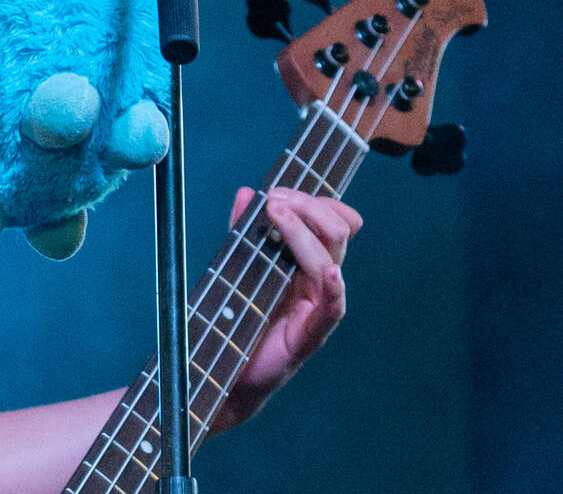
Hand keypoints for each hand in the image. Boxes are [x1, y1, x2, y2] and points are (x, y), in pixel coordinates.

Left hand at [211, 186, 361, 430]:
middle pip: (335, 233)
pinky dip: (334, 289)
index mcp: (307, 261)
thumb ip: (244, 231)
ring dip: (304, 231)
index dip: (316, 201)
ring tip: (278, 213)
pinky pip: (331, 310)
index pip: (332, 221)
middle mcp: (319, 281)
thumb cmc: (239, 316)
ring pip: (330, 260)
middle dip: (307, 207)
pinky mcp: (310, 335)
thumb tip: (246, 192)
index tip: (280, 190)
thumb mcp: (240, 265)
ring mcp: (318, 307)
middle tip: (274, 200)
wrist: (227, 371)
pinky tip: (330, 273)